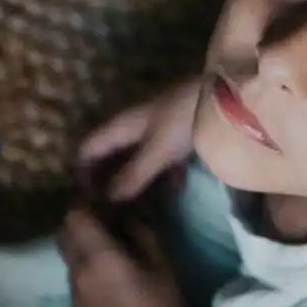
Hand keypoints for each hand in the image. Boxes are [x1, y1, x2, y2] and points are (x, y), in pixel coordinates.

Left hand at [58, 203, 194, 306]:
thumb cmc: (165, 305)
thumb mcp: (160, 261)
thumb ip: (139, 231)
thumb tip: (127, 214)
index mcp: (98, 257)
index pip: (75, 216)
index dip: (87, 205)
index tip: (105, 203)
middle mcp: (78, 273)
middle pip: (64, 234)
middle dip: (80, 222)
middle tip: (106, 222)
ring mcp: (73, 294)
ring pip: (68, 258)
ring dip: (82, 247)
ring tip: (110, 251)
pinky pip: (74, 280)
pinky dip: (85, 270)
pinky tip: (110, 280)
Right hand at [77, 76, 202, 202]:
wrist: (224, 96)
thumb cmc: (183, 118)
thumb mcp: (156, 149)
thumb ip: (134, 174)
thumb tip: (108, 199)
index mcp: (121, 127)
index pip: (88, 149)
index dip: (81, 172)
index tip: (86, 199)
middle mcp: (135, 128)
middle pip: (112, 157)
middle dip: (110, 181)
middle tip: (112, 210)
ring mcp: (158, 131)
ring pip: (139, 161)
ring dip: (138, 182)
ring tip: (140, 209)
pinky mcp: (181, 137)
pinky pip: (166, 161)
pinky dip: (167, 176)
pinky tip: (175, 190)